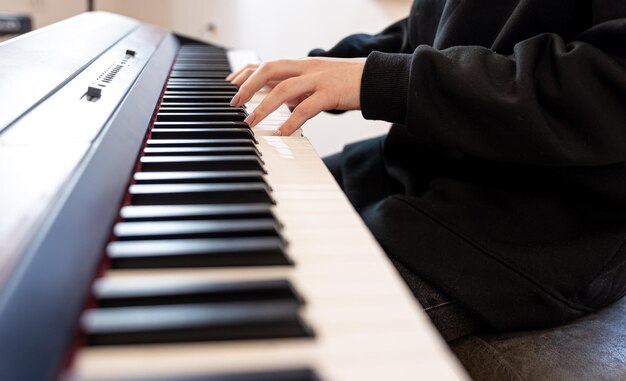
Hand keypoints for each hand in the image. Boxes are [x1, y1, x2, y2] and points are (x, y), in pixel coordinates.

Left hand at [226, 57, 365, 135]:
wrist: (377, 79)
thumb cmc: (347, 83)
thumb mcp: (318, 83)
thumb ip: (299, 91)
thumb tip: (281, 105)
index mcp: (302, 65)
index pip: (267, 64)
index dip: (246, 72)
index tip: (230, 85)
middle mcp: (307, 68)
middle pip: (270, 69)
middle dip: (248, 85)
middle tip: (234, 103)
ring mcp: (319, 79)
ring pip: (284, 88)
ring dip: (263, 106)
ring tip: (251, 122)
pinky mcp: (331, 93)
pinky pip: (306, 107)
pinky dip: (291, 121)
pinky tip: (282, 133)